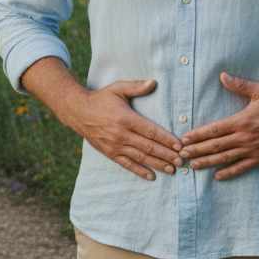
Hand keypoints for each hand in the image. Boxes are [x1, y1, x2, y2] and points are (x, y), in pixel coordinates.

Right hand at [69, 79, 183, 181]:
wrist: (78, 111)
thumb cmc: (101, 98)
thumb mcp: (117, 88)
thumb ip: (136, 86)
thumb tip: (154, 83)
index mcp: (126, 118)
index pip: (151, 131)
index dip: (166, 139)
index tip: (179, 145)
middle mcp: (121, 134)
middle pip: (149, 147)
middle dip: (166, 155)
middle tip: (181, 161)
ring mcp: (115, 146)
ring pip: (140, 157)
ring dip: (157, 164)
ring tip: (172, 169)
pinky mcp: (109, 153)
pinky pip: (127, 164)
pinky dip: (140, 171)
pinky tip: (151, 176)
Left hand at [179, 71, 258, 180]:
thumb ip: (239, 85)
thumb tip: (222, 75)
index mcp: (241, 121)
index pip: (213, 130)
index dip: (197, 135)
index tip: (183, 139)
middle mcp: (245, 137)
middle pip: (215, 146)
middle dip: (196, 151)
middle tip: (180, 156)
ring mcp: (253, 149)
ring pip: (225, 158)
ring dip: (207, 162)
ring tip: (193, 166)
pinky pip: (242, 167)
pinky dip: (229, 172)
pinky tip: (217, 176)